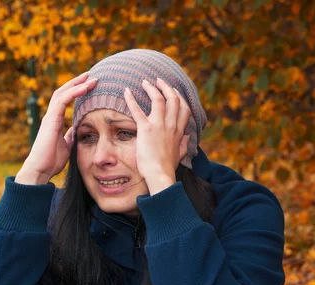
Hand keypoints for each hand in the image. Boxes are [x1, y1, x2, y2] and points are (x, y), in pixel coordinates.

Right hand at [16, 72, 97, 184]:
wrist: (40, 169)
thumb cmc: (51, 161)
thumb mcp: (66, 145)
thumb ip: (70, 135)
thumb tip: (76, 129)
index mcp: (55, 121)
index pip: (65, 100)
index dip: (75, 90)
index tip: (88, 84)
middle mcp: (51, 116)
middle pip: (63, 92)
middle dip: (76, 82)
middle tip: (90, 75)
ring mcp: (50, 117)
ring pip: (62, 93)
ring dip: (77, 84)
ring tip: (90, 78)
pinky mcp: (51, 120)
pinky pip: (62, 101)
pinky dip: (74, 92)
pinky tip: (85, 88)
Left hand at [123, 78, 191, 194]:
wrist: (160, 174)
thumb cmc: (167, 167)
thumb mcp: (180, 154)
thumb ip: (184, 144)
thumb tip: (188, 137)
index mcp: (179, 131)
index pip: (184, 108)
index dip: (179, 97)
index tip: (173, 90)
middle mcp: (171, 125)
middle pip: (173, 99)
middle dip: (166, 87)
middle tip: (158, 80)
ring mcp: (159, 125)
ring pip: (159, 99)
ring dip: (151, 88)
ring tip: (145, 82)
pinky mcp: (146, 129)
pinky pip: (137, 110)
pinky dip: (131, 99)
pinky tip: (126, 91)